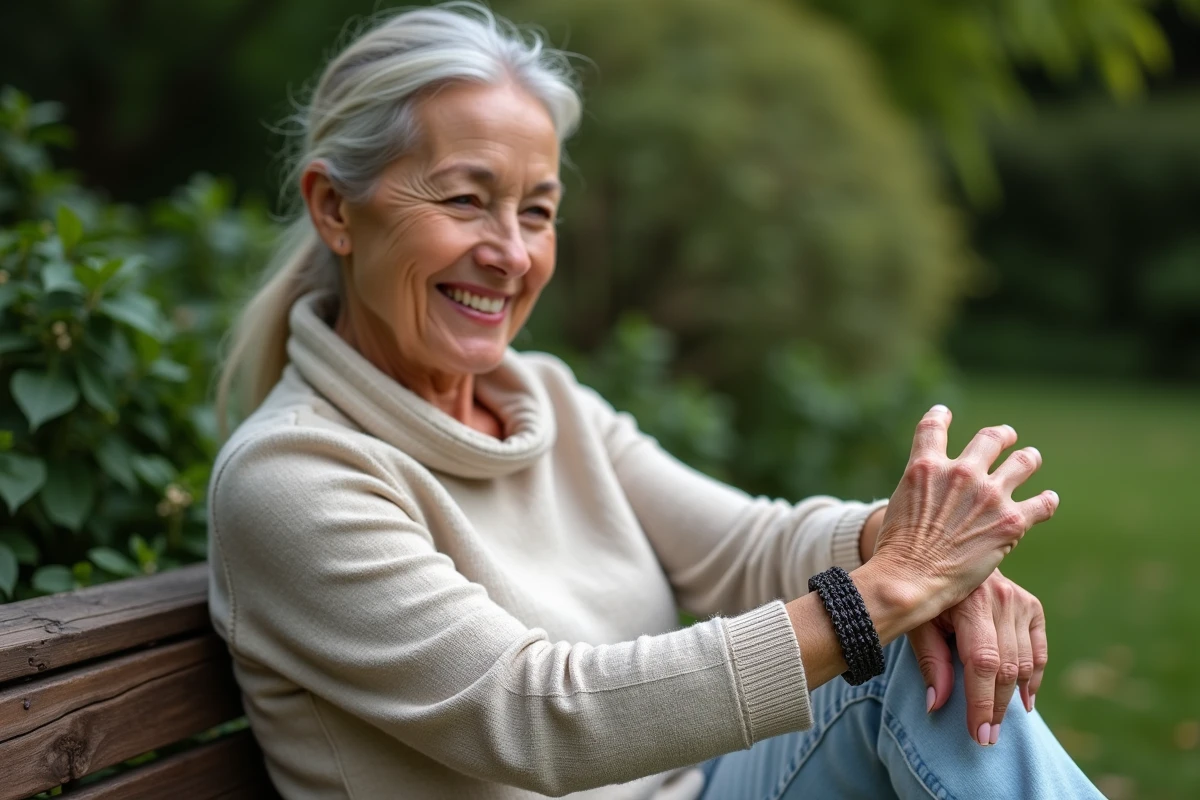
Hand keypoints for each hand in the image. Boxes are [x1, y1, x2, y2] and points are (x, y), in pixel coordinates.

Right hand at [869, 405, 1059, 618]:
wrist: (910, 579)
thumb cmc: (897, 551)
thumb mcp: (899, 505)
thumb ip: (923, 490)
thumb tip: (934, 497)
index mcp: (926, 467)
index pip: (933, 427)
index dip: (940, 416)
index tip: (944, 412)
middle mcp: (960, 472)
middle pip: (989, 438)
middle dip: (1000, 435)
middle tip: (1006, 436)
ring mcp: (989, 494)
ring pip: (1023, 462)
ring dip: (1029, 458)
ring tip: (1031, 458)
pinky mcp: (1011, 521)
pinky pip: (1042, 504)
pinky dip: (1046, 501)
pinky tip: (1049, 500)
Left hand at [909, 570, 1047, 746]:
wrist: (942, 556)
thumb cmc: (924, 596)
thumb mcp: (917, 622)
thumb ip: (929, 661)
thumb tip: (937, 705)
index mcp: (968, 601)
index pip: (981, 662)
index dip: (981, 701)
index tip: (979, 734)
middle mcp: (1000, 598)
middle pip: (1005, 667)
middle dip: (996, 707)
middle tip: (987, 737)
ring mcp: (1020, 600)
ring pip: (1024, 663)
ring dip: (1013, 698)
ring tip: (999, 723)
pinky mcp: (1031, 605)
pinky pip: (1038, 651)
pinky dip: (1033, 678)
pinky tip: (1024, 701)